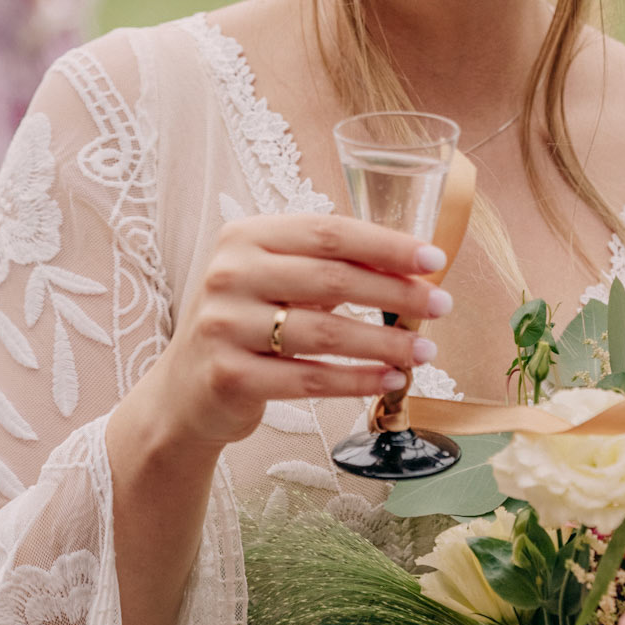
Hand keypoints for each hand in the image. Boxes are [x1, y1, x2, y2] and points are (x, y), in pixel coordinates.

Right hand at [124, 213, 451, 459]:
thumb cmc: (245, 326)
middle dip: (397, 294)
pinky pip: (309, 379)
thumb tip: (411, 268)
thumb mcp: (271, 280)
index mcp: (244, 237)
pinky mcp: (229, 376)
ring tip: (424, 351)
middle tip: (441, 306)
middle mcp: (229, 275)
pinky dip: (357, 381)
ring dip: (385, 344)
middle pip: (331, 279)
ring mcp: (225, 326)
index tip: (433, 260)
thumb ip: (324, 266)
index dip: (386, 245)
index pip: (327, 231)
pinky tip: (390, 380)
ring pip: (325, 333)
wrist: (183, 392)